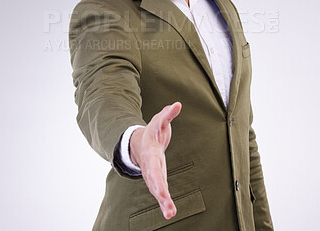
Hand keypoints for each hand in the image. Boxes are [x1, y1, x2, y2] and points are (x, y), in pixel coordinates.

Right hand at [130, 102, 181, 219]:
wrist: (141, 142)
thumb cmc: (153, 131)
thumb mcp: (160, 120)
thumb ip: (168, 114)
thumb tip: (178, 104)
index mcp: (151, 153)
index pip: (154, 166)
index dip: (157, 178)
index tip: (161, 190)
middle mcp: (150, 166)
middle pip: (154, 181)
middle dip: (160, 194)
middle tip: (168, 208)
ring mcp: (152, 174)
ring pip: (157, 190)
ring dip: (163, 202)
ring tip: (170, 214)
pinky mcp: (157, 180)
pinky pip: (161, 192)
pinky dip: (165, 202)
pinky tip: (170, 212)